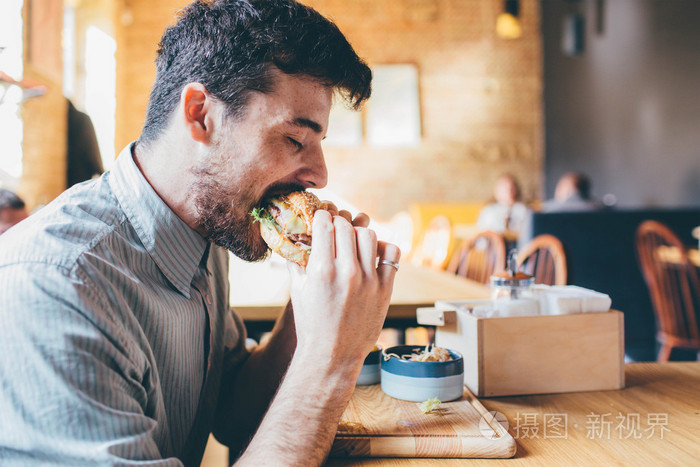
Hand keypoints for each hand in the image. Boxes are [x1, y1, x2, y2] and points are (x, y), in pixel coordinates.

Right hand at [288, 210, 399, 370]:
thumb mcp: (297, 290)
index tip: (321, 217)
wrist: (332, 355)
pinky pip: (392, 254)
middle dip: (338, 221)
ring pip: (369, 235)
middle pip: (346, 226)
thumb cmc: (311, 324)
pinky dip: (384, 247)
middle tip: (335, 227)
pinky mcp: (385, 289)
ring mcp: (368, 280)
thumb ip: (295, 262)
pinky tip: (374, 253)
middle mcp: (347, 272)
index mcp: (322, 270)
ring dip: (359, 232)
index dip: (322, 216)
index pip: (325, 224)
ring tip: (353, 240)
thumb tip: (293, 240)